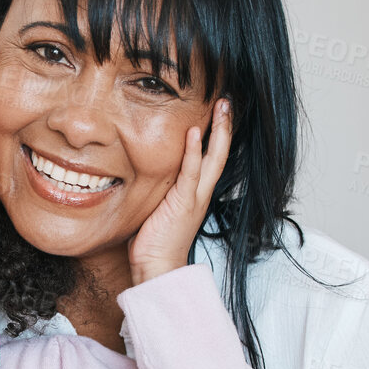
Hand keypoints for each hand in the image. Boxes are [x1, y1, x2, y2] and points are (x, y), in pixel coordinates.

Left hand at [128, 98, 232, 284]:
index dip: (216, 135)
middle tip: (227, 101)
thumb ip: (158, 188)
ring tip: (222, 107)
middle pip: (221, 153)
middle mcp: (201, 192)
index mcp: (195, 193)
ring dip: (220, 131)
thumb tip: (141, 170)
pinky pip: (192, 173)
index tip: (217, 113)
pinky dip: (195, 152)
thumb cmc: (153, 241)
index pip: (211, 158)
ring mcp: (195, 197)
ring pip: (214, 158)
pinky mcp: (183, 202)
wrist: (157, 267)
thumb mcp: (157, 206)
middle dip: (226, 126)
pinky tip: (195, 132)